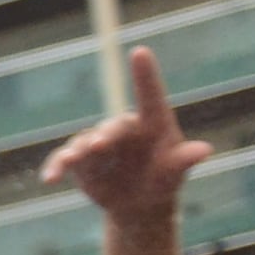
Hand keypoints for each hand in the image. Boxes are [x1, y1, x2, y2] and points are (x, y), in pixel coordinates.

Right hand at [40, 44, 212, 226]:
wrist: (138, 202)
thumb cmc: (164, 180)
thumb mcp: (174, 172)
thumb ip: (185, 160)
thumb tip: (205, 150)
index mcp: (152, 123)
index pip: (149, 95)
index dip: (144, 74)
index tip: (140, 52)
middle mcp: (122, 128)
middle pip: (112, 127)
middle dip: (105, 135)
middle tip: (99, 145)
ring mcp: (96, 144)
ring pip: (83, 143)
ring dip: (75, 152)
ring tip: (70, 161)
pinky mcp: (79, 161)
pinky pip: (64, 160)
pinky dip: (56, 167)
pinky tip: (49, 179)